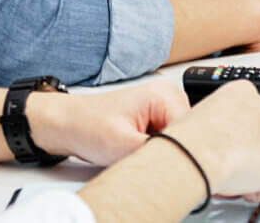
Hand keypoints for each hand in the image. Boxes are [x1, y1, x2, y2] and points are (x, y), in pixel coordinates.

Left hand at [30, 81, 189, 166]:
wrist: (68, 124)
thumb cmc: (88, 125)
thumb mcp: (124, 146)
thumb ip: (156, 152)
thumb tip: (180, 161)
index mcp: (163, 94)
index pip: (191, 129)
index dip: (182, 150)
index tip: (169, 164)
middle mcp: (167, 95)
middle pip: (187, 132)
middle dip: (172, 150)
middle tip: (147, 156)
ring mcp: (162, 105)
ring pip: (178, 137)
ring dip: (164, 150)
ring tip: (139, 150)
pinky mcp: (155, 116)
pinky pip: (168, 137)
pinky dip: (157, 149)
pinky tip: (140, 151)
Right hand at [164, 80, 259, 201]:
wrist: (199, 153)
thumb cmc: (191, 138)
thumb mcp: (202, 112)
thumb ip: (219, 118)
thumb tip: (217, 136)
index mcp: (243, 91)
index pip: (252, 112)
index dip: (241, 134)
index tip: (232, 145)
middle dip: (254, 147)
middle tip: (235, 163)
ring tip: (238, 177)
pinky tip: (246, 188)